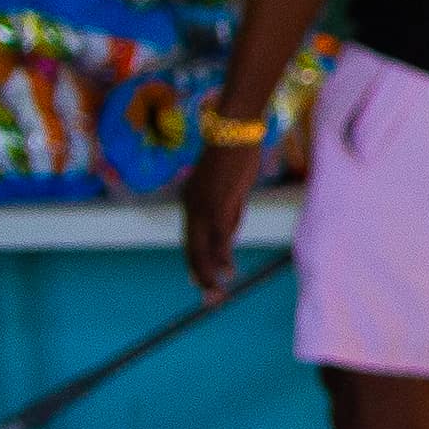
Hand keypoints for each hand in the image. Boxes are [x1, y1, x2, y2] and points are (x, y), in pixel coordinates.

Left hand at [181, 138, 259, 300]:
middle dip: (199, 275)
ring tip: (216, 294)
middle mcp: (192, 207)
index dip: (195, 262)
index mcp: (192, 201)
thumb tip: (229, 235)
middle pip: (192, 249)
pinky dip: (222, 256)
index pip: (191, 239)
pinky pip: (219, 236)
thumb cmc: (236, 152)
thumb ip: (229, 210)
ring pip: (203, 248)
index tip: (198, 282)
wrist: (233, 130)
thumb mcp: (231, 186)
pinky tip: (227, 271)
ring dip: (210, 273)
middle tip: (207, 297)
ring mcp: (203, 206)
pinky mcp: (218, 203)